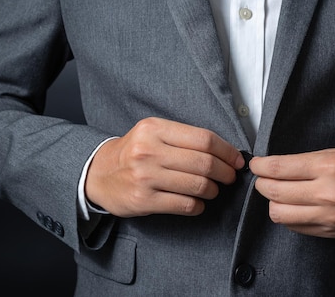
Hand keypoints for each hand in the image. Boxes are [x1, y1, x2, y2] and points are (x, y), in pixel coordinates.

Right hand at [85, 117, 244, 216]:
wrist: (98, 174)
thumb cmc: (134, 152)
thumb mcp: (153, 133)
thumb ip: (184, 138)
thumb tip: (226, 151)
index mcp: (155, 129)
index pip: (203, 139)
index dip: (227, 151)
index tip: (236, 160)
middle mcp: (149, 151)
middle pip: (204, 162)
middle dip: (225, 172)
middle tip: (229, 177)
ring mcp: (146, 177)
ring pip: (198, 185)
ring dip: (213, 190)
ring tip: (213, 189)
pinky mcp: (144, 200)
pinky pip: (185, 205)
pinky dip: (199, 205)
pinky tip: (198, 202)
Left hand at [250, 147, 334, 238]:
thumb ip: (306, 162)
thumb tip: (274, 167)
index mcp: (330, 166)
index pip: (279, 168)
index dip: (261, 166)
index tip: (256, 164)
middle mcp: (328, 193)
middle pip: (275, 193)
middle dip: (262, 183)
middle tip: (263, 177)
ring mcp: (330, 216)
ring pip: (280, 214)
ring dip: (273, 202)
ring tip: (278, 192)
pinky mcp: (332, 231)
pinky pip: (296, 226)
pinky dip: (289, 215)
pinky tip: (293, 205)